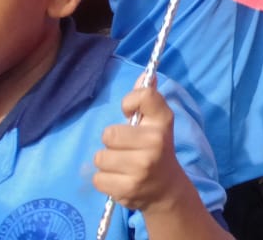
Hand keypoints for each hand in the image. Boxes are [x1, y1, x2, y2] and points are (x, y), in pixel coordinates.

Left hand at [93, 85, 193, 213]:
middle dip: (112, 143)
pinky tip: (119, 180)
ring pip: (100, 157)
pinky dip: (104, 180)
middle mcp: (155, 142)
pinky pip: (97, 178)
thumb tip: (145, 74)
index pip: (144, 96)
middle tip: (126, 149)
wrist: (165, 189)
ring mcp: (142, 167)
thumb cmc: (155, 149)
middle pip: (109, 133)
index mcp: (163, 121)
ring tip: (122, 166)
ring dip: (107, 163)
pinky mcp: (128, 188)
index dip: (129, 101)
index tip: (130, 113)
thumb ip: (146, 99)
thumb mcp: (155, 124)